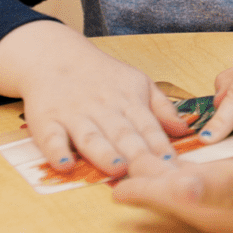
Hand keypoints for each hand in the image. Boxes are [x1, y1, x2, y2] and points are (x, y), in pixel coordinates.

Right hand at [0, 20, 189, 173]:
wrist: (56, 56)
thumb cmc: (102, 75)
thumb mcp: (138, 82)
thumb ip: (162, 108)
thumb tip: (185, 131)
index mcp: (128, 100)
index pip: (148, 126)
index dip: (161, 147)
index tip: (175, 167)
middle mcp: (103, 108)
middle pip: (122, 134)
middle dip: (138, 154)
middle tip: (152, 176)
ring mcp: (74, 114)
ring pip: (92, 136)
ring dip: (104, 153)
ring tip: (117, 168)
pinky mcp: (47, 120)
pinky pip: (52, 137)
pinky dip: (57, 151)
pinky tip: (65, 165)